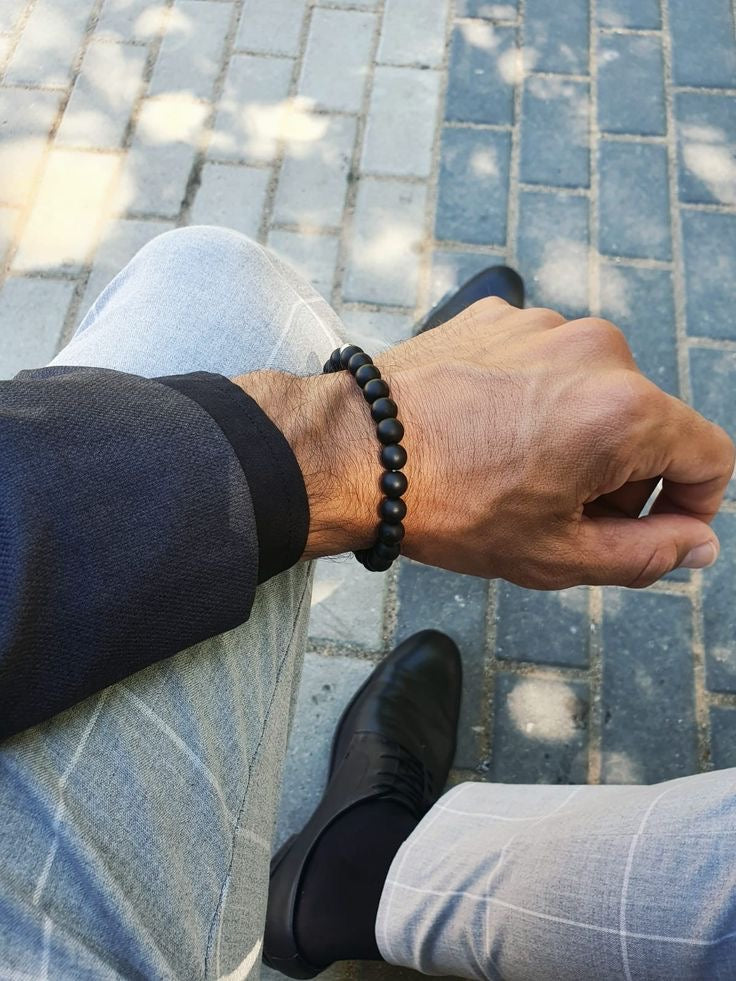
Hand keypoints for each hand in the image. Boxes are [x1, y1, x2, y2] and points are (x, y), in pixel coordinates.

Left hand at [239, 299, 734, 588]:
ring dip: (581, 436)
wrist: (355, 449)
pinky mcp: (503, 316)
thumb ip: (648, 554)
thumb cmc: (449, 505)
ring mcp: (546, 325)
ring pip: (599, 391)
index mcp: (624, 410)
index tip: (651, 529)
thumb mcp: (557, 555)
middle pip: (652, 424)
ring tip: (517, 472)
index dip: (690, 505)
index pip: (709, 457)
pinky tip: (490, 433)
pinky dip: (538, 400)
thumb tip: (697, 543)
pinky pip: (548, 363)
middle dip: (625, 477)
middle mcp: (597, 351)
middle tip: (565, 513)